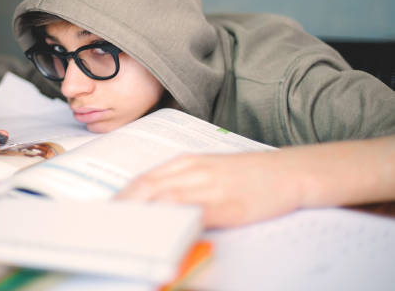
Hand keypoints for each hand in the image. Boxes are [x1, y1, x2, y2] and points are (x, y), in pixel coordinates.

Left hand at [116, 151, 302, 227]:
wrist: (288, 171)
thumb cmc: (246, 174)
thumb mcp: (209, 170)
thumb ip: (181, 182)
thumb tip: (154, 202)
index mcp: (186, 162)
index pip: (144, 179)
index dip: (123, 197)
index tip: (108, 212)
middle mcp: (193, 171)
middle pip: (148, 188)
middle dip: (124, 208)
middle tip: (108, 227)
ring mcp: (211, 187)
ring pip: (166, 199)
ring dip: (142, 216)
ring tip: (126, 232)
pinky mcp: (229, 205)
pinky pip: (196, 214)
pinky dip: (176, 223)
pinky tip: (163, 233)